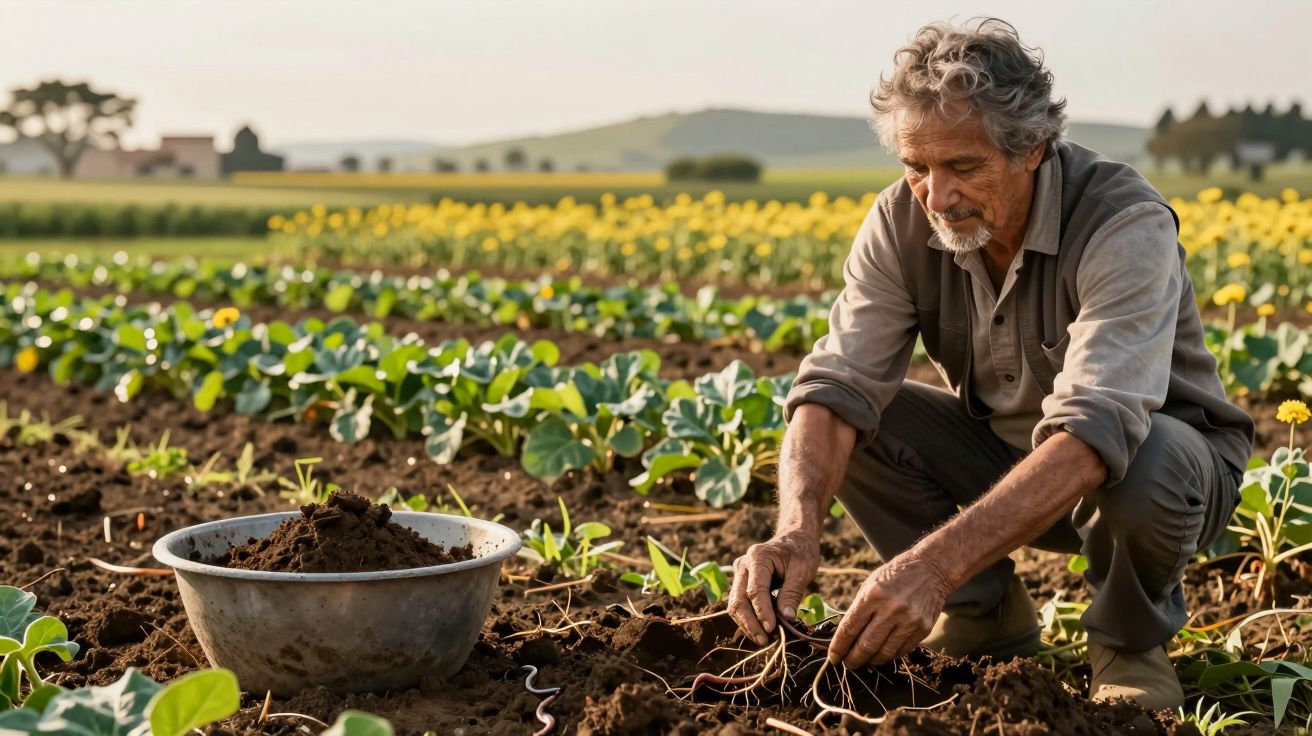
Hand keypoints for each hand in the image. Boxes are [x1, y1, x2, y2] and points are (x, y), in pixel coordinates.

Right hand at [728, 529, 820, 645]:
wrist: (795, 539)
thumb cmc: (801, 552)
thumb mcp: (803, 570)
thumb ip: (792, 593)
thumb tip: (787, 619)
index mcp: (758, 557)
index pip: (755, 590)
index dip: (762, 612)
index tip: (772, 630)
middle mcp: (743, 565)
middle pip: (739, 599)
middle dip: (750, 623)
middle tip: (765, 641)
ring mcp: (739, 573)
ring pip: (735, 604)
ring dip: (747, 623)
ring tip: (764, 639)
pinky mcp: (741, 582)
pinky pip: (740, 603)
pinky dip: (749, 618)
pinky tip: (761, 629)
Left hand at [827, 553, 950, 668]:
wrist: (930, 569)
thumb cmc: (894, 576)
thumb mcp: (870, 585)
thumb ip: (858, 609)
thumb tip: (844, 637)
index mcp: (873, 595)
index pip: (850, 628)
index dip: (839, 647)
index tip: (833, 657)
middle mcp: (891, 609)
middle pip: (866, 645)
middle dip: (853, 659)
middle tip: (848, 664)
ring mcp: (909, 620)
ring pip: (884, 653)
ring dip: (871, 661)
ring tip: (865, 660)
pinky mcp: (923, 629)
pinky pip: (901, 651)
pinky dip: (889, 655)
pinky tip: (883, 653)